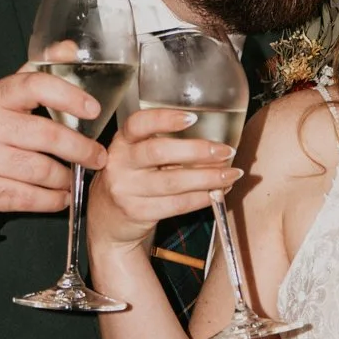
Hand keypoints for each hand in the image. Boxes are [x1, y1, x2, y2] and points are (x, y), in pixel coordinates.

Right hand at [0, 69, 109, 223]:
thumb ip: (35, 74)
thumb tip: (70, 49)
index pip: (34, 86)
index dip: (68, 96)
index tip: (92, 109)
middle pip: (47, 135)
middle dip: (81, 149)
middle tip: (98, 156)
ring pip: (43, 171)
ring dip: (67, 178)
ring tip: (75, 177)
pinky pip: (31, 198)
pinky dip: (53, 200)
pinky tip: (61, 196)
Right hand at [86, 106, 240, 255]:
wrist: (107, 220)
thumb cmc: (132, 181)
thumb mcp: (137, 158)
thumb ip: (165, 147)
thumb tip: (214, 145)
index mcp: (122, 142)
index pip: (138, 124)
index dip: (165, 119)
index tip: (192, 118)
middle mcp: (120, 163)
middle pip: (159, 152)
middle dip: (198, 150)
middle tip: (226, 151)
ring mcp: (126, 190)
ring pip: (173, 181)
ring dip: (208, 177)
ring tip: (231, 174)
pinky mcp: (137, 212)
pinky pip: (177, 204)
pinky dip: (202, 198)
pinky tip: (217, 193)